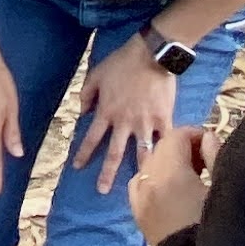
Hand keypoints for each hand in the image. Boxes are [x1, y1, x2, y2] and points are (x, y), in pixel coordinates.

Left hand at [72, 35, 180, 192]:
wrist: (151, 54)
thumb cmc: (122, 62)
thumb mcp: (96, 75)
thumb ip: (86, 95)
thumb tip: (82, 113)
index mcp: (106, 112)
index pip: (91, 138)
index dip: (84, 154)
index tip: (78, 167)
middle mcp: (124, 122)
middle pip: (114, 153)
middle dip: (107, 174)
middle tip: (102, 190)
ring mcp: (145, 122)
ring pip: (141, 152)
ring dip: (139, 170)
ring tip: (140, 185)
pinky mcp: (163, 118)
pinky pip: (164, 140)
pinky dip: (165, 153)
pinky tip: (166, 165)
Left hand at [129, 124, 216, 245]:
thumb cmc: (217, 225)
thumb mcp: (223, 186)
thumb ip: (215, 155)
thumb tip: (207, 137)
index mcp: (171, 172)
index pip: (177, 136)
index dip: (196, 134)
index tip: (212, 142)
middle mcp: (150, 179)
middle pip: (162, 148)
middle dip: (182, 147)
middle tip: (205, 158)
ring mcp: (140, 197)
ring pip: (150, 164)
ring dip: (168, 162)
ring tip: (190, 174)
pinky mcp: (138, 212)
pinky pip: (139, 184)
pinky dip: (153, 178)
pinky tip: (169, 188)